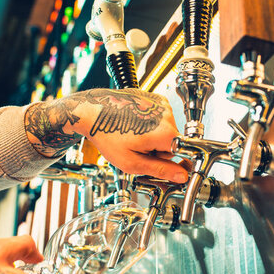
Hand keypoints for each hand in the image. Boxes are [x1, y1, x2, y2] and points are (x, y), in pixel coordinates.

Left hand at [24, 88, 188, 182]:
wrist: (91, 112)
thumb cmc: (107, 135)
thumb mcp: (132, 162)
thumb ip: (160, 170)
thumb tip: (182, 176)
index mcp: (165, 133)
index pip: (182, 154)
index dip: (170, 163)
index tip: (161, 165)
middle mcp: (167, 115)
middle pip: (173, 142)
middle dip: (159, 150)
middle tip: (138, 150)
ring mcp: (161, 104)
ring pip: (166, 130)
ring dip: (153, 137)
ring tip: (133, 136)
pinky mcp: (155, 98)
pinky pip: (160, 118)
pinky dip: (150, 123)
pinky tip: (135, 125)